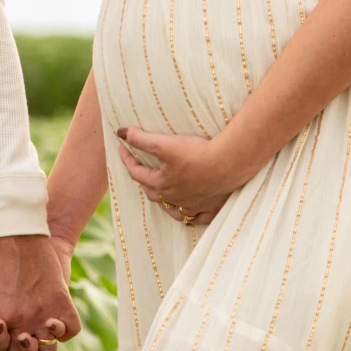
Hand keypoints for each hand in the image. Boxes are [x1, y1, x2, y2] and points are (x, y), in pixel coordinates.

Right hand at [0, 234, 80, 350]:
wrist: (28, 236)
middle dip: (8, 346)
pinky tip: (53, 321)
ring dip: (33, 349)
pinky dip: (60, 332)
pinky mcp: (60, 311)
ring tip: (29, 334)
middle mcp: (16, 326)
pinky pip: (63, 332)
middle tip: (7, 326)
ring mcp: (38, 321)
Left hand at [117, 126, 245, 224]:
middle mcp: (174, 199)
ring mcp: (193, 206)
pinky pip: (197, 218)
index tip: (122, 145)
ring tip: (162, 194)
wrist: (230, 163)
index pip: (136, 172)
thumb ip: (141, 139)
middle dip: (144, 180)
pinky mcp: (211, 209)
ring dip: (164, 202)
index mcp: (161, 183)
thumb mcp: (165, 144)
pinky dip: (190, 216)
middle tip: (142, 169)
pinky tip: (190, 213)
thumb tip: (120, 132)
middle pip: (153, 193)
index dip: (127, 158)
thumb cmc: (198, 153)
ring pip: (173, 209)